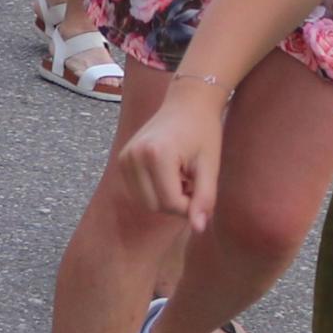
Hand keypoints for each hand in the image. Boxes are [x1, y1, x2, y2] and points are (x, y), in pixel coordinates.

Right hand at [113, 86, 226, 226]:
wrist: (187, 103)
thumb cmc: (203, 131)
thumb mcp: (210, 165)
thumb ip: (205, 198)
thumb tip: (198, 229)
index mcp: (156, 155)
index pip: (172, 203)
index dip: (191, 204)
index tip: (202, 186)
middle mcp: (134, 157)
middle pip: (156, 206)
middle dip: (177, 202)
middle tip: (192, 180)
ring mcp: (124, 158)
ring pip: (146, 202)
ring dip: (166, 197)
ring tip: (180, 175)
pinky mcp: (122, 160)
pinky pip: (138, 192)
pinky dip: (155, 190)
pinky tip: (167, 173)